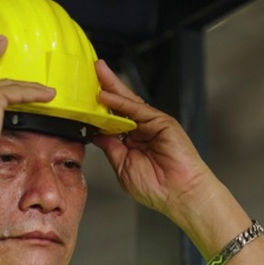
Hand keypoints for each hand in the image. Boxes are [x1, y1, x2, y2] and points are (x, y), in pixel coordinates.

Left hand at [91, 59, 216, 217]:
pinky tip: (107, 96)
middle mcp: (142, 130)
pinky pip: (138, 109)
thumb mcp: (122, 167)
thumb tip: (96, 133)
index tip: (84, 99)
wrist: (179, 194)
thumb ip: (110, 147)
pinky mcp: (162, 122)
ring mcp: (152, 125)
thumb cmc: (155, 188)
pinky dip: (121, 102)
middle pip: (120, 105)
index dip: (99, 109)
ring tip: (98, 72)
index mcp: (132, 142)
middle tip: (92, 70)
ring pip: (129, 102)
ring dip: (113, 87)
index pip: (113, 120)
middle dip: (106, 87)